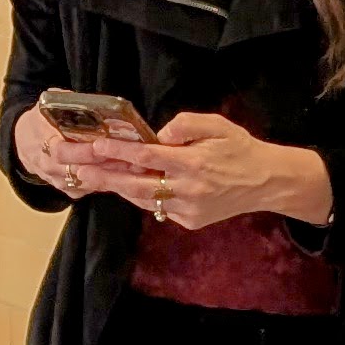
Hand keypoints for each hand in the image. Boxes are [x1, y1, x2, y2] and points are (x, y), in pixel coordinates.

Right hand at [13, 103, 140, 200]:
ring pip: (85, 183)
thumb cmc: (41, 123)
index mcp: (43, 142)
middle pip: (76, 170)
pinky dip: (105, 184)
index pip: (61, 152)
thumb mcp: (46, 106)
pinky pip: (87, 190)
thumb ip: (63, 101)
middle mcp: (49, 166)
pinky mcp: (68, 190)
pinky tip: (123, 175)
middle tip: (126, 158)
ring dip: (108, 176)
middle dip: (102, 165)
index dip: (80, 151)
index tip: (99, 145)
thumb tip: (83, 98)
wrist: (25, 144)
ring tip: (131, 167)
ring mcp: (58, 180)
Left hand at [88, 109, 333, 229]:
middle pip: (136, 184)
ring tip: (91, 178)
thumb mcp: (217, 125)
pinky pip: (158, 208)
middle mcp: (188, 189)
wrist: (267, 182)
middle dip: (104, 177)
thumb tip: (158, 133)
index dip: (119, 151)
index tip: (96, 146)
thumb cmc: (240, 148)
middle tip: (77, 171)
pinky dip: (141, 196)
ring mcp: (188, 209)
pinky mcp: (190, 221)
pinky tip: (124, 187)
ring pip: (143, 199)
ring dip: (117, 188)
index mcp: (194, 163)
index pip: (147, 157)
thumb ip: (186, 124)